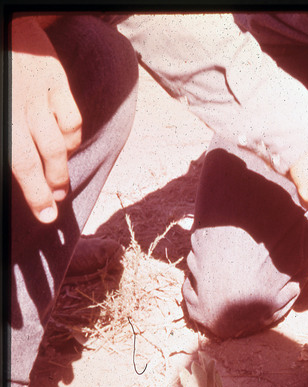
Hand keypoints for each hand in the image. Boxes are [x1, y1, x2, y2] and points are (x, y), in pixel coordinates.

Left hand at [11, 16, 81, 223]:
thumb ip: (6, 133)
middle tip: (53, 208)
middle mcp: (22, 107)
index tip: (45, 216)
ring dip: (61, 167)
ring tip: (59, 185)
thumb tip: (14, 159)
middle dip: (50, 188)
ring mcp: (41, 94)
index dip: (35, 194)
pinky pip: (71, 118)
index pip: (21, 163)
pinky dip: (71, 135)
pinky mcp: (55, 80)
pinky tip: (66, 145)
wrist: (5, 16)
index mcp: (4, 116)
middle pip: (44, 158)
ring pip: (61, 142)